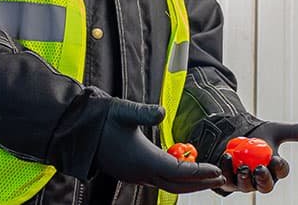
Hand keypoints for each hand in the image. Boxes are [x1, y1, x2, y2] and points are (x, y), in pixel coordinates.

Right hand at [95, 99, 225, 192]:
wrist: (78, 130)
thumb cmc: (101, 119)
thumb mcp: (123, 111)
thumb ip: (144, 112)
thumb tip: (161, 112)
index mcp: (142, 161)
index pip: (177, 172)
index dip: (198, 172)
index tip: (215, 170)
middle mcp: (140, 173)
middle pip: (176, 185)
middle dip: (199, 183)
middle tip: (219, 179)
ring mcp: (135, 175)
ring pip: (168, 185)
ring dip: (189, 183)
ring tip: (207, 178)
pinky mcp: (132, 172)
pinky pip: (159, 180)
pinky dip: (176, 179)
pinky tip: (183, 170)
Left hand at [218, 121, 297, 193]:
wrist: (234, 129)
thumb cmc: (257, 133)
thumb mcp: (275, 130)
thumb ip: (294, 131)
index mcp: (275, 169)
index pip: (280, 171)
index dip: (279, 167)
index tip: (275, 158)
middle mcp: (261, 179)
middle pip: (265, 185)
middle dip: (263, 179)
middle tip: (259, 168)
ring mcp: (244, 181)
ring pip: (246, 186)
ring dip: (244, 178)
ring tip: (242, 167)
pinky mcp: (228, 179)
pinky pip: (227, 179)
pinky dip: (226, 169)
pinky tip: (226, 158)